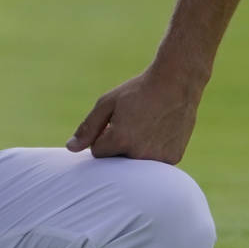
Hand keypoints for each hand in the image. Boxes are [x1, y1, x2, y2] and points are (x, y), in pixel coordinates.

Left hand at [65, 68, 200, 163]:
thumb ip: (88, 128)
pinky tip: (159, 133)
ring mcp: (158, 159)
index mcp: (120, 140)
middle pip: (115, 161)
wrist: (177, 83)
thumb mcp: (107, 104)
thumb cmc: (138, 91)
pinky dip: (152, 152)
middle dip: (118, 147)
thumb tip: (71, 148)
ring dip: (134, 151)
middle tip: (132, 124)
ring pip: (134, 164)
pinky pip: (153, 163)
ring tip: (145, 128)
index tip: (114, 123)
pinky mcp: (172, 159)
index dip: (103, 137)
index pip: (98, 152)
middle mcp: (139, 154)